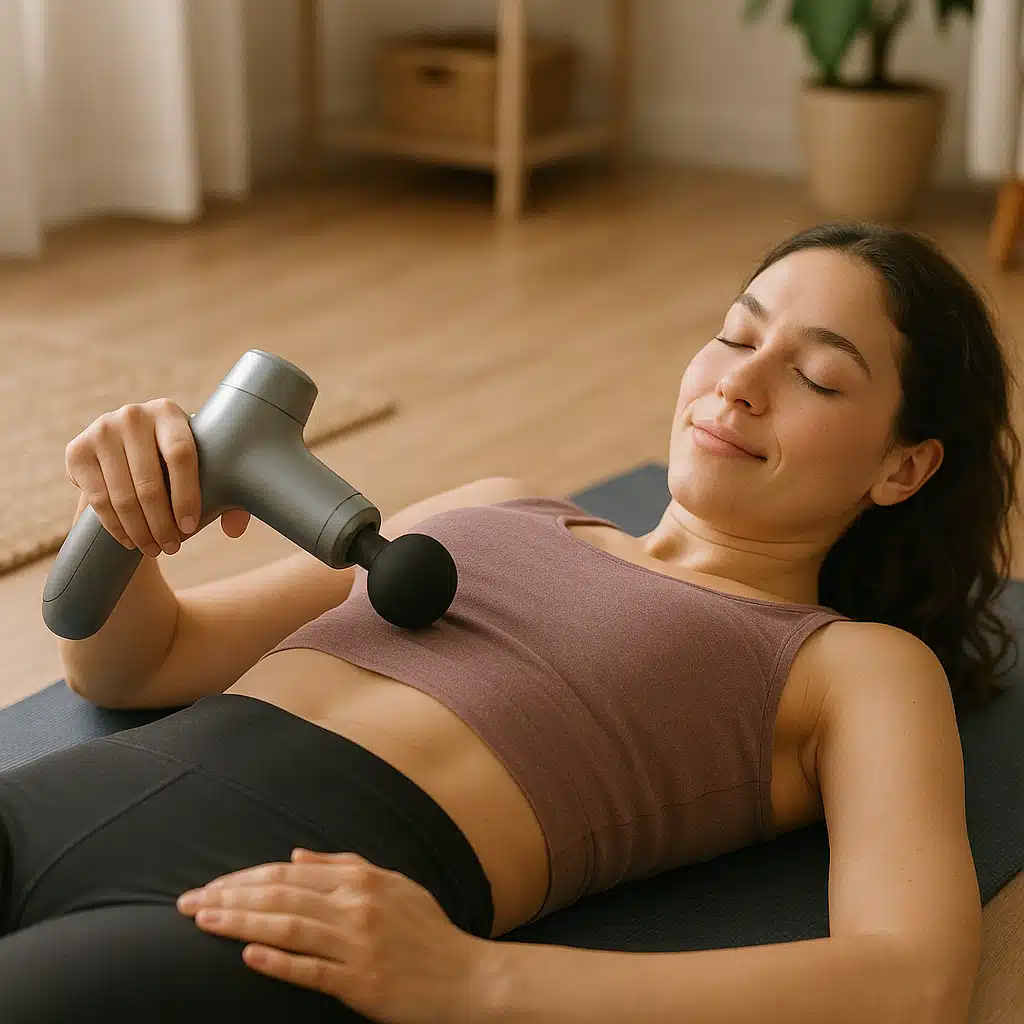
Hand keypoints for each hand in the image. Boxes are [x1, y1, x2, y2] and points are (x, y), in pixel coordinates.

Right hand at [65, 398, 249, 555]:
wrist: (129, 449)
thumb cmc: (177, 464)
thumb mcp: (204, 470)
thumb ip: (229, 498)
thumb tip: (234, 530)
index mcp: (169, 412)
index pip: (181, 455)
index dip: (187, 495)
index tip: (190, 527)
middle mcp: (133, 415)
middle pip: (150, 481)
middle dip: (162, 524)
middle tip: (172, 547)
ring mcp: (101, 430)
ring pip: (123, 495)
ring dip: (140, 530)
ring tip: (154, 549)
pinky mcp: (77, 450)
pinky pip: (98, 498)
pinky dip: (115, 526)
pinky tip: (129, 541)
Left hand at [176, 848, 495, 1023]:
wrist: (466, 977)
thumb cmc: (428, 931)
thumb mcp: (394, 885)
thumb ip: (345, 866)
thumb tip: (296, 856)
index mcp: (362, 880)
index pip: (288, 874)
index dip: (243, 878)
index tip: (209, 886)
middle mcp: (357, 906)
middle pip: (280, 896)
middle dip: (229, 897)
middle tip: (187, 903)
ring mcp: (358, 945)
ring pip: (288, 928)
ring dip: (240, 923)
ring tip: (203, 922)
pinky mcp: (361, 983)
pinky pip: (312, 971)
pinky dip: (278, 962)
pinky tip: (247, 956)